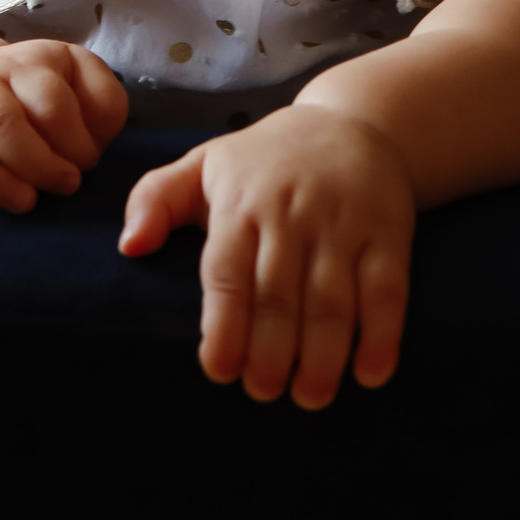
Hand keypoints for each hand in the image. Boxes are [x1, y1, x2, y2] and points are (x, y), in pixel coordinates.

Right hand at [0, 40, 127, 220]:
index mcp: (28, 63)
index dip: (75, 142)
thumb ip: (104, 101)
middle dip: (39, 164)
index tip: (86, 164)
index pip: (50, 102)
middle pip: (0, 121)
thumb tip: (94, 138)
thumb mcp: (81, 82)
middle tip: (65, 186)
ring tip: (25, 202)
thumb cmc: (43, 99)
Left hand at [116, 105, 414, 407]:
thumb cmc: (264, 160)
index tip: (218, 369)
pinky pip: (388, 290)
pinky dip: (382, 335)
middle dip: (270, 353)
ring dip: (323, 356)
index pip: (226, 273)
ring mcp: (343, 224)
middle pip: (279, 295)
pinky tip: (370, 374)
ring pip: (332, 299)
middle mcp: (291, 214)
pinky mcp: (389, 232)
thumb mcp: (202, 164)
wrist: (353, 122)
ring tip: (309, 397)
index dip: (223, 326)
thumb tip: (129, 246)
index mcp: (240, 203)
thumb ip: (154, 199)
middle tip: (262, 393)